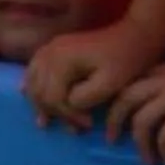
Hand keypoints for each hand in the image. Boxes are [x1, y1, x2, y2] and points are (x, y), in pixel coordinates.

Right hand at [23, 19, 164, 130]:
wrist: (135, 35)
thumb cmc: (126, 60)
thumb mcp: (110, 83)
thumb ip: (85, 97)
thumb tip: (69, 104)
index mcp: (62, 60)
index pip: (53, 98)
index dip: (68, 116)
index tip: (89, 126)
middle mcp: (50, 51)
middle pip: (40, 91)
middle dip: (56, 113)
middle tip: (75, 128)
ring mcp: (50, 47)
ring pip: (32, 82)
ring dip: (40, 103)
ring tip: (49, 121)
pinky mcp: (54, 47)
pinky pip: (34, 70)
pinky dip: (32, 85)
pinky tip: (30, 96)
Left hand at [105, 57, 164, 164]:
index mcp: (164, 71)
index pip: (131, 82)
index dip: (119, 100)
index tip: (117, 118)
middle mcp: (163, 82)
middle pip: (124, 99)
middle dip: (113, 121)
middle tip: (112, 141)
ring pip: (140, 123)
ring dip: (140, 146)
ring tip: (148, 163)